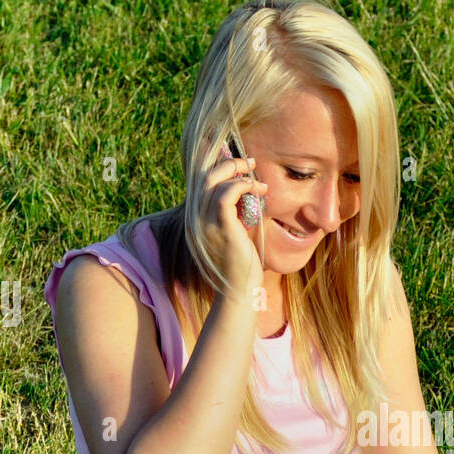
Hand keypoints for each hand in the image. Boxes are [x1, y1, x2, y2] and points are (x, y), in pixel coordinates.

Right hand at [199, 151, 268, 295]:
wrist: (239, 290)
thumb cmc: (241, 263)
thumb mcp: (233, 232)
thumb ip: (233, 213)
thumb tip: (244, 193)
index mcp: (196, 219)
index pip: (199, 182)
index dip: (216, 166)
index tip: (238, 163)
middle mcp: (195, 218)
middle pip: (204, 176)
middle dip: (228, 164)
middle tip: (250, 163)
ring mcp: (204, 222)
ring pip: (213, 181)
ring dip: (238, 173)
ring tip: (258, 180)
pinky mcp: (220, 227)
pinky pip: (225, 195)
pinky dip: (241, 186)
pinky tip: (256, 190)